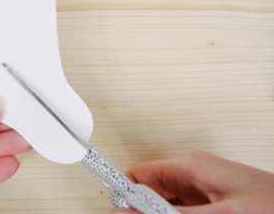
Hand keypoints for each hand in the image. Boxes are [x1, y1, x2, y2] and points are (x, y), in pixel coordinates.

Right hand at [109, 150, 273, 213]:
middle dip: (144, 209)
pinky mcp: (211, 201)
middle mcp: (192, 173)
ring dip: (161, 213)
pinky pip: (183, 209)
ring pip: (166, 204)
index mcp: (189, 165)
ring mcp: (202, 187)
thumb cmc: (271, 204)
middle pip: (150, 192)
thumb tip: (130, 210)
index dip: (125, 195)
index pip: (139, 175)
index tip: (115, 211)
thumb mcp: (218, 213)